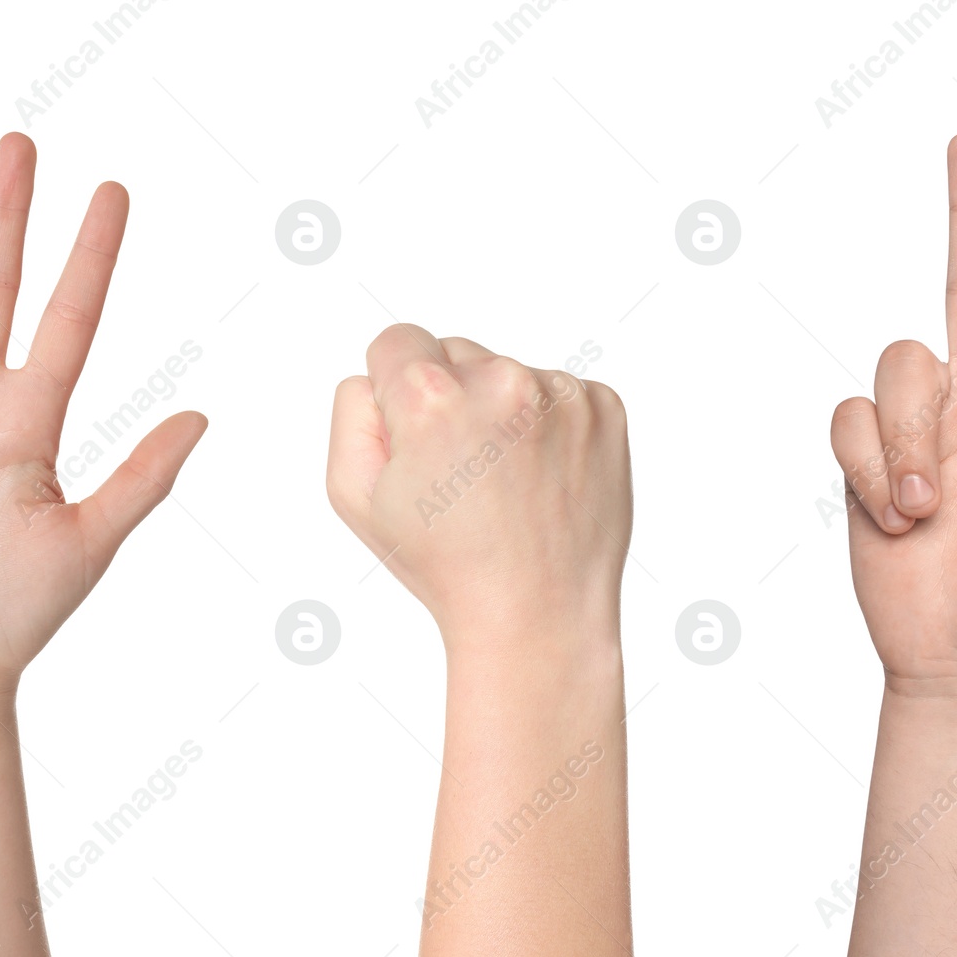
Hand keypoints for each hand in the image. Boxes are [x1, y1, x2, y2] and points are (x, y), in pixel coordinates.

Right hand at [0, 132, 205, 698]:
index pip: (71, 314)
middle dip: (12, 216)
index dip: (90, 254)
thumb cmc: (19, 609)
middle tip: (24, 142)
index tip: (112, 193)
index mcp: (38, 418)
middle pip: (0, 287)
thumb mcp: (92, 535)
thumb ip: (144, 474)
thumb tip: (204, 415)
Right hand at [326, 325, 630, 649]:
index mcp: (430, 396)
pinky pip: (557, 395)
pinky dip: (549, 428)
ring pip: (509, 375)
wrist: (540, 613)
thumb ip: (353, 409)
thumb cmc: (445, 564)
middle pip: (456, 353)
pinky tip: (541, 479)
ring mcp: (560, 394)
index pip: (395, 342)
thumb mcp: (353, 494)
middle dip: (451, 401)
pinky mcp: (604, 408)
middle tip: (462, 476)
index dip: (395, 397)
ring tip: (505, 484)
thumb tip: (381, 373)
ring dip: (502, 414)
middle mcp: (501, 381)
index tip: (417, 445)